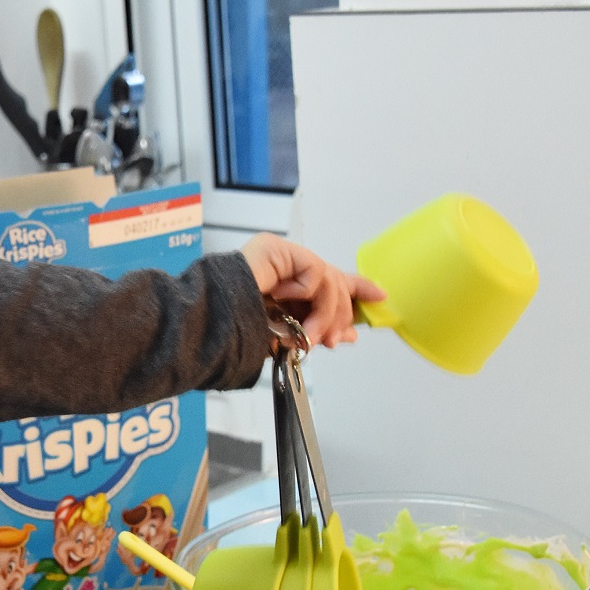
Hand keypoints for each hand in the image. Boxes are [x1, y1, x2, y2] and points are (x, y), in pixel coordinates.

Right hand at [240, 234, 383, 348]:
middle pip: (333, 280)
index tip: (380, 297)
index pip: (329, 279)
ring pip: (328, 279)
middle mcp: (285, 267)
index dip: (356, 287)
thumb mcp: (289, 336)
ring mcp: (280, 255)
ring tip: (308, 337)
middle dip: (341, 314)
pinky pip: (313, 272)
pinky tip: (286, 306)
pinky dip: (307, 296)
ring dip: (325, 315)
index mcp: (287, 285)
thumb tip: (349, 335)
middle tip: (334, 341)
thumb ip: (318, 330)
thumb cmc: (237, 334)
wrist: (210, 327)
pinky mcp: (275, 249)